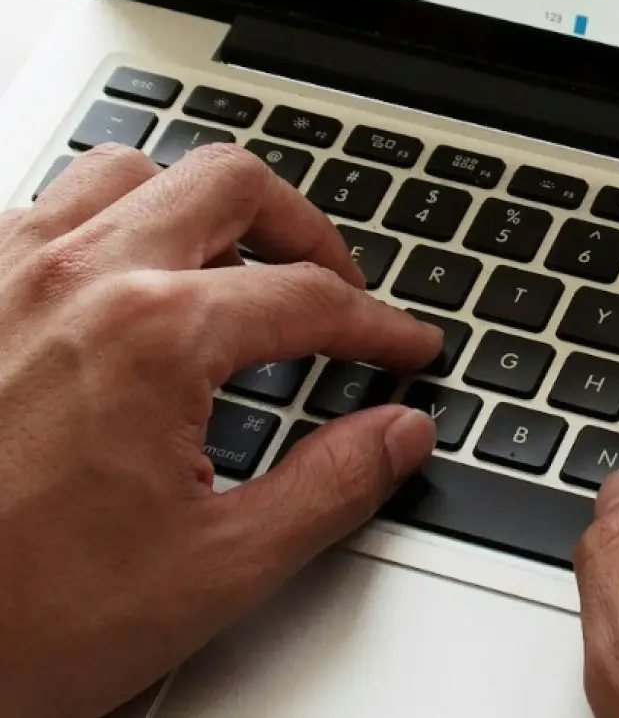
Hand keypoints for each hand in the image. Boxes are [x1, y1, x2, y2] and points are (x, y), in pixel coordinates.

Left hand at [0, 144, 444, 717]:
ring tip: (226, 269)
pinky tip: (114, 294)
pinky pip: (37, 215)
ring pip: (126, 174)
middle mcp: (71, 280)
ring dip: (192, 211)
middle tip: (333, 288)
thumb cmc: (17, 621)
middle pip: (229, 184)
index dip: (378, 325)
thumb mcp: (213, 570)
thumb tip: (397, 435)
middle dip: (303, 231)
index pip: (309, 296)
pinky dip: (96, 233)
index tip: (403, 349)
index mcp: (151, 336)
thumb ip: (330, 488)